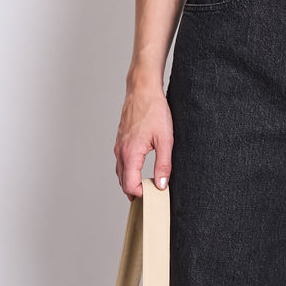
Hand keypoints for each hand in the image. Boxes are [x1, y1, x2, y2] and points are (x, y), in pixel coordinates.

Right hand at [114, 83, 172, 199]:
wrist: (143, 90)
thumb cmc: (154, 111)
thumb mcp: (166, 139)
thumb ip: (163, 165)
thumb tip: (160, 185)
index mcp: (131, 153)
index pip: (129, 185)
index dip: (141, 195)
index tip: (154, 194)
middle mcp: (121, 151)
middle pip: (122, 182)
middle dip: (135, 191)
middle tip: (151, 195)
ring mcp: (119, 146)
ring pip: (120, 172)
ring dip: (130, 181)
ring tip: (146, 186)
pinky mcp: (120, 141)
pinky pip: (121, 162)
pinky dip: (128, 170)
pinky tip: (139, 170)